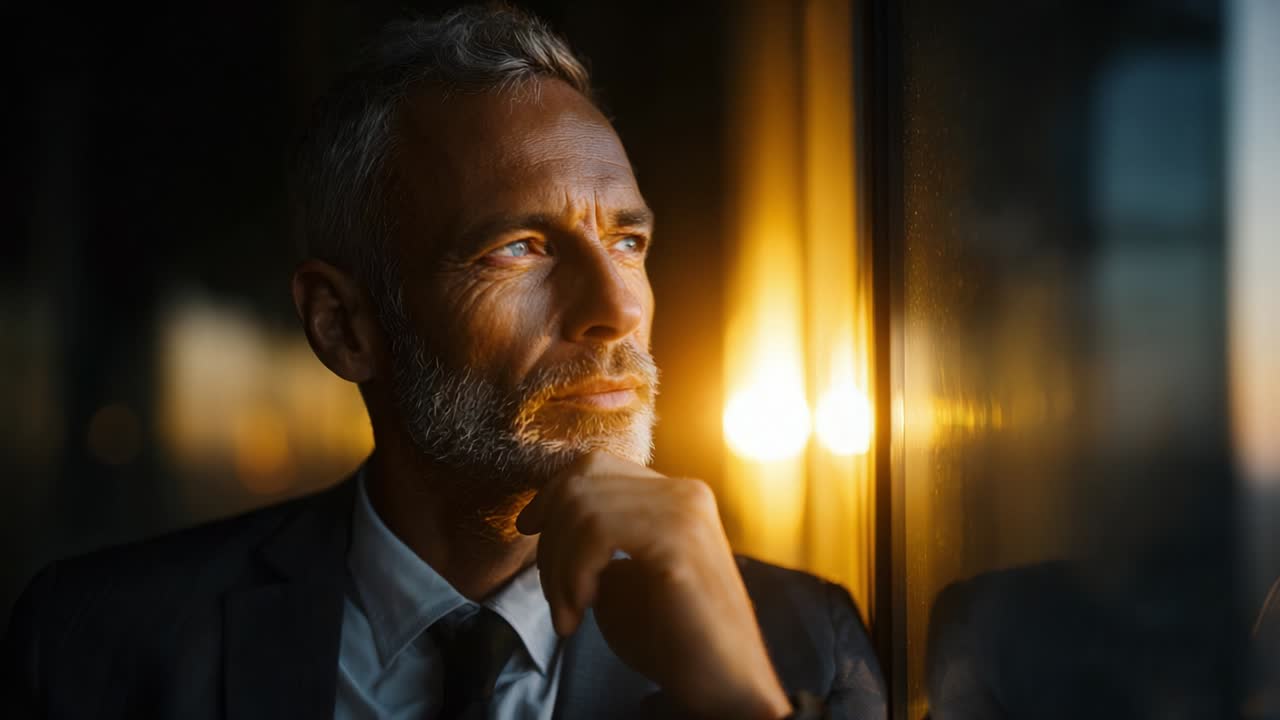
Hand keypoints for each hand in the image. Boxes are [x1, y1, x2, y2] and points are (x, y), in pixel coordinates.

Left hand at [516, 451, 791, 719]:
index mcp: (674, 496)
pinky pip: (598, 532)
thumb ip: (593, 544)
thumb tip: (544, 521)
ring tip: (568, 613)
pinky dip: (574, 571)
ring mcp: (685, 511)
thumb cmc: (672, 640)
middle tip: (556, 596)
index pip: (595, 466)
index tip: (528, 529)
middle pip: (583, 480)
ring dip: (558, 565)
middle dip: (550, 538)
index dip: (551, 494)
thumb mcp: (621, 579)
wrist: (723, 686)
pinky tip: (582, 607)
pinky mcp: (679, 540)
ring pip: (583, 506)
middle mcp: (685, 492)